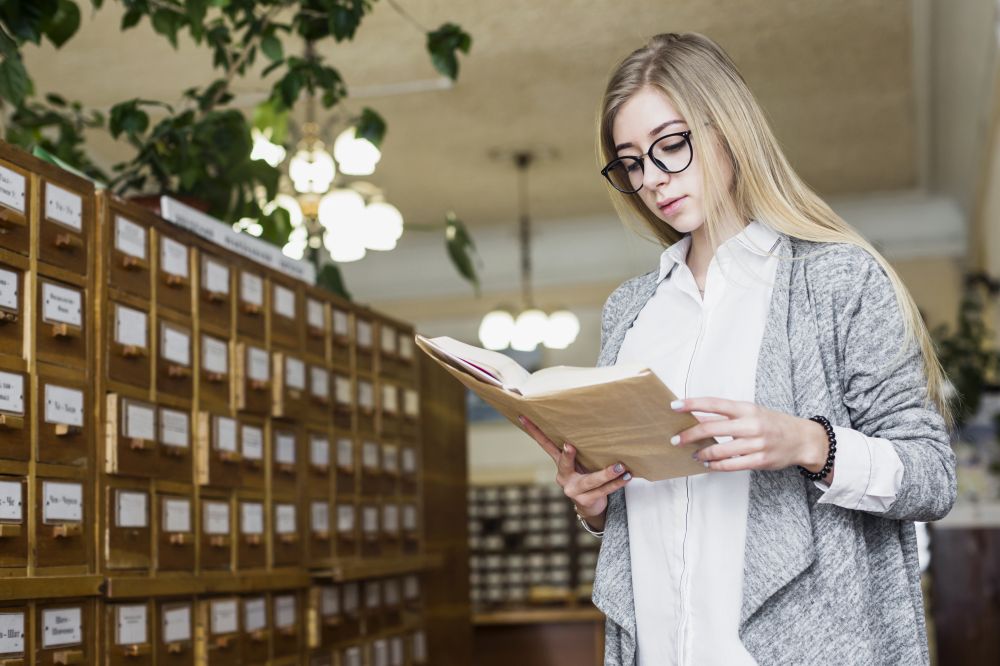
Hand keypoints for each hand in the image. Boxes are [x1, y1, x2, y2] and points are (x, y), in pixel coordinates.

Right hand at [517, 414, 631, 518]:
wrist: (590, 505)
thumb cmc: (586, 475)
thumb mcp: (580, 462)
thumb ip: (580, 448)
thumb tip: (595, 421)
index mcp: (560, 463)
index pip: (545, 444)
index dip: (534, 430)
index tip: (524, 416)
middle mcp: (563, 477)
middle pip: (564, 464)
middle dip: (567, 455)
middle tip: (570, 446)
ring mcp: (574, 490)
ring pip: (591, 481)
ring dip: (607, 473)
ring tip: (621, 466)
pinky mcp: (586, 500)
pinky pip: (603, 491)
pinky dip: (617, 483)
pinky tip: (627, 476)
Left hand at [670, 397, 828, 472]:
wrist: (802, 439)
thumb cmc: (771, 423)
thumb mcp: (750, 412)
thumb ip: (725, 415)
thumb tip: (696, 416)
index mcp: (746, 408)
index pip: (714, 404)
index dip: (692, 404)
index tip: (674, 406)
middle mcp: (750, 424)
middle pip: (712, 428)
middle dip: (689, 435)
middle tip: (675, 439)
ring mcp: (756, 443)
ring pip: (720, 450)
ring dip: (702, 453)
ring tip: (694, 454)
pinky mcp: (760, 460)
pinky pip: (731, 465)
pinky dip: (716, 465)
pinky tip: (708, 464)